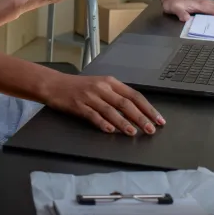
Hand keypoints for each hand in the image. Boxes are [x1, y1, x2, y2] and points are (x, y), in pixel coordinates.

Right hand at [47, 73, 165, 135]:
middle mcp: (101, 87)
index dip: (147, 108)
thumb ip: (116, 95)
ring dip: (123, 122)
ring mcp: (89, 96)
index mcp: (110, 82)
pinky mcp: (78, 105)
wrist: (54, 84)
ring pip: (110, 110)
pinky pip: (93, 115)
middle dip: (140, 117)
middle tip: (151, 130)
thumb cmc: (79, 86)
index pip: (133, 95)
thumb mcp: (100, 85)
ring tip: (133, 132)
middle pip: (125, 103)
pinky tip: (110, 130)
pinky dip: (102, 123)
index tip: (158, 120)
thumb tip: (137, 111)